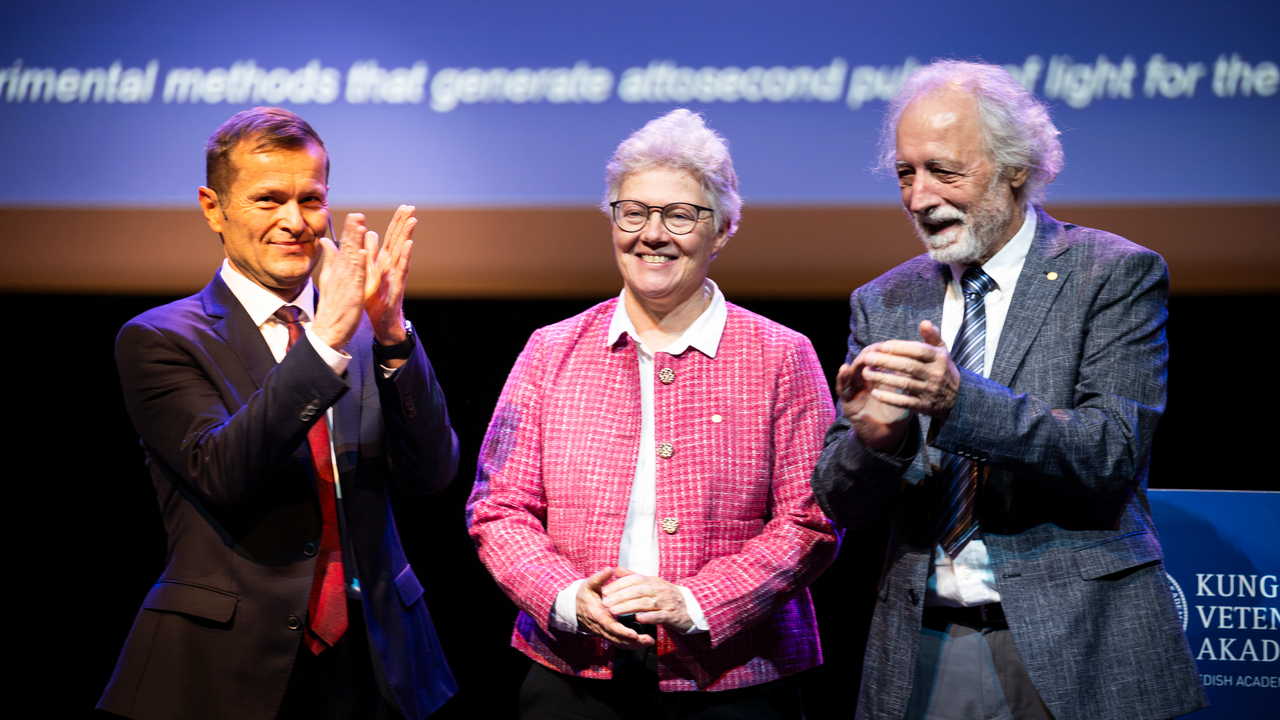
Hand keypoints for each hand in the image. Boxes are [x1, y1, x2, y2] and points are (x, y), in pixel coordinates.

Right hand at [312, 213, 369, 350]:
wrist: (328, 331)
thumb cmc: (332, 306)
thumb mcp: (329, 279)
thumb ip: (330, 260)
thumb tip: (326, 241)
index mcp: (338, 270)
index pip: (344, 246)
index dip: (350, 230)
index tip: (355, 215)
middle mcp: (341, 274)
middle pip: (347, 248)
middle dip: (352, 230)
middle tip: (357, 213)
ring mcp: (346, 284)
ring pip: (352, 259)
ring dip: (356, 242)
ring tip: (361, 226)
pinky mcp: (352, 295)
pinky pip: (356, 278)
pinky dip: (359, 265)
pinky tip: (363, 253)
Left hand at [364, 205, 415, 355]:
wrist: (382, 323)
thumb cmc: (376, 299)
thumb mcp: (368, 272)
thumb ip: (368, 253)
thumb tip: (368, 233)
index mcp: (384, 262)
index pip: (391, 238)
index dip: (397, 223)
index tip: (403, 207)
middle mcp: (393, 267)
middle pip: (399, 241)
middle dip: (404, 224)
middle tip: (411, 207)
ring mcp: (396, 277)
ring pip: (402, 253)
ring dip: (407, 236)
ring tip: (412, 220)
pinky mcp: (396, 288)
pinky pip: (401, 271)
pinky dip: (405, 257)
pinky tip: (409, 245)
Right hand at [576, 567, 653, 649]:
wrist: (573, 608)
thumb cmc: (583, 595)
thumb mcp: (589, 584)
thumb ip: (599, 578)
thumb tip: (609, 569)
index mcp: (597, 614)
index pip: (610, 625)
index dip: (622, 631)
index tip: (634, 634)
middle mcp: (601, 626)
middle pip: (617, 638)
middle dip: (633, 641)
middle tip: (649, 640)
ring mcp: (604, 632)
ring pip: (619, 643)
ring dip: (634, 645)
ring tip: (649, 641)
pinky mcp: (608, 634)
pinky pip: (619, 642)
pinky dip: (631, 644)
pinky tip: (642, 642)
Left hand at [601, 566, 692, 633]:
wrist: (691, 607)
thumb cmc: (667, 596)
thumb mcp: (652, 583)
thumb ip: (633, 577)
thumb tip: (616, 569)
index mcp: (653, 581)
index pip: (634, 579)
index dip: (618, 585)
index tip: (605, 591)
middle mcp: (659, 589)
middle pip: (638, 590)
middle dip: (620, 596)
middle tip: (606, 602)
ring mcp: (666, 602)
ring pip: (646, 603)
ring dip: (628, 607)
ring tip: (615, 611)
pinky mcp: (672, 615)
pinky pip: (660, 615)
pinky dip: (649, 617)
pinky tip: (638, 619)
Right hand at [838, 351, 910, 450]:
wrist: (889, 436)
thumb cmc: (898, 412)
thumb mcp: (905, 392)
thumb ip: (909, 378)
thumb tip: (920, 360)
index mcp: (879, 376)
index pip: (878, 357)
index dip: (883, 350)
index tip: (892, 345)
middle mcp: (865, 381)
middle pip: (864, 361)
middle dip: (870, 354)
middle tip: (878, 349)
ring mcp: (855, 390)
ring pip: (852, 372)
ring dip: (856, 363)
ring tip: (863, 357)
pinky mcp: (848, 402)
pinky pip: (842, 389)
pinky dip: (841, 378)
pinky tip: (844, 369)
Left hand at [860, 320, 960, 420]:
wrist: (958, 398)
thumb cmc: (943, 369)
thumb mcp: (942, 351)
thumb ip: (932, 336)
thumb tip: (924, 322)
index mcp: (939, 358)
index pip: (919, 350)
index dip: (900, 347)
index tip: (882, 345)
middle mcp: (935, 374)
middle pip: (908, 366)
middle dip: (886, 361)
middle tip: (868, 357)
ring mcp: (929, 391)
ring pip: (904, 383)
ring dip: (883, 378)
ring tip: (866, 372)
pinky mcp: (923, 406)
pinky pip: (904, 402)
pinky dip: (889, 398)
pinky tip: (875, 392)